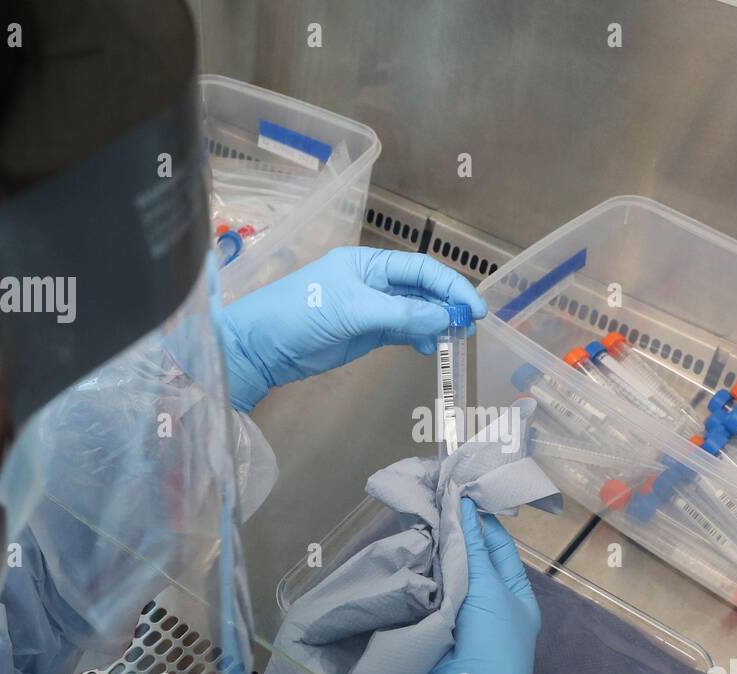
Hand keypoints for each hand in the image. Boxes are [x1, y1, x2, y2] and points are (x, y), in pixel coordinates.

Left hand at [214, 247, 485, 411]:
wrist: (263, 347)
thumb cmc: (301, 314)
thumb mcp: (354, 310)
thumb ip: (402, 314)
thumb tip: (445, 317)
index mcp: (369, 263)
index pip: (420, 268)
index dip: (451, 285)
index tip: (474, 307)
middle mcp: (374, 281)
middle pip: (422, 289)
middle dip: (448, 305)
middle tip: (471, 326)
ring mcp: (371, 308)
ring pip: (416, 312)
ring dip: (437, 323)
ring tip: (456, 339)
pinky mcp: (366, 332)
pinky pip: (403, 331)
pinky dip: (420, 338)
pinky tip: (430, 347)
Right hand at [414, 498, 542, 673]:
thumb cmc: (492, 644)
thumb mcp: (489, 591)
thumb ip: (472, 548)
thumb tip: (464, 505)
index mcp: (513, 591)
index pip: (495, 544)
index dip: (477, 519)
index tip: (455, 493)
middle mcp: (487, 599)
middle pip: (467, 556)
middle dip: (449, 532)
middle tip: (426, 500)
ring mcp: (459, 612)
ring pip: (444, 571)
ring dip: (431, 549)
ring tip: (411, 517)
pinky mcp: (432, 622)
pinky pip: (426, 590)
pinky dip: (417, 572)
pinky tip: (403, 548)